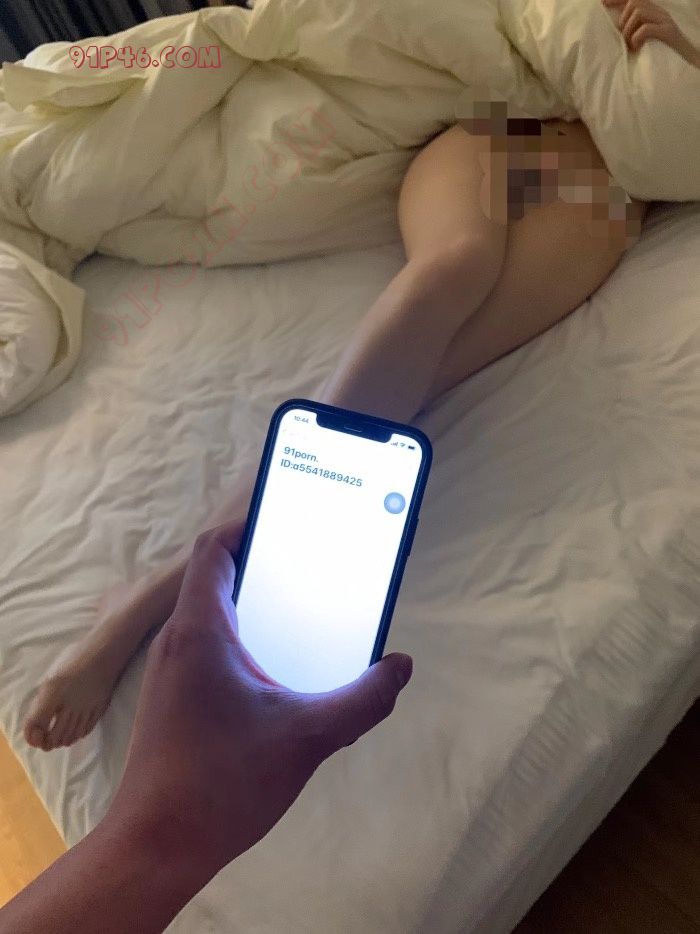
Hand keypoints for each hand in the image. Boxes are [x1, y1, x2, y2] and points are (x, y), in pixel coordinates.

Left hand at [105, 519, 412, 882]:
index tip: (289, 523)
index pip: (214, 550)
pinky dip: (243, 638)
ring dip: (255, 605)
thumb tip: (401, 667)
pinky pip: (209, 646)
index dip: (248, 525)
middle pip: (217, 577)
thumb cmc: (223, 782)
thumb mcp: (306, 737)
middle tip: (313, 569)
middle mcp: (180, 641)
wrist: (157, 845)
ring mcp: (172, 670)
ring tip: (304, 614)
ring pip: (213, 615)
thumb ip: (362, 701)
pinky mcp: (174, 697)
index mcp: (202, 630)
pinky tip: (279, 670)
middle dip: (265, 565)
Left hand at [602, 0, 696, 61]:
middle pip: (634, 1)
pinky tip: (637, 47)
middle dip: (623, 19)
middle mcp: (659, 13)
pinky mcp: (668, 32)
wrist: (685, 66)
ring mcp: (665, 21)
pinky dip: (636, 37)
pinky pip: (646, 27)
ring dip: (629, 29)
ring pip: (639, 11)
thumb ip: (633, 33)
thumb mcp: (644, 42)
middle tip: (624, 39)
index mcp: (653, 13)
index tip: (602, 3)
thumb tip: (614, 34)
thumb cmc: (661, 57)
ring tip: (631, 45)